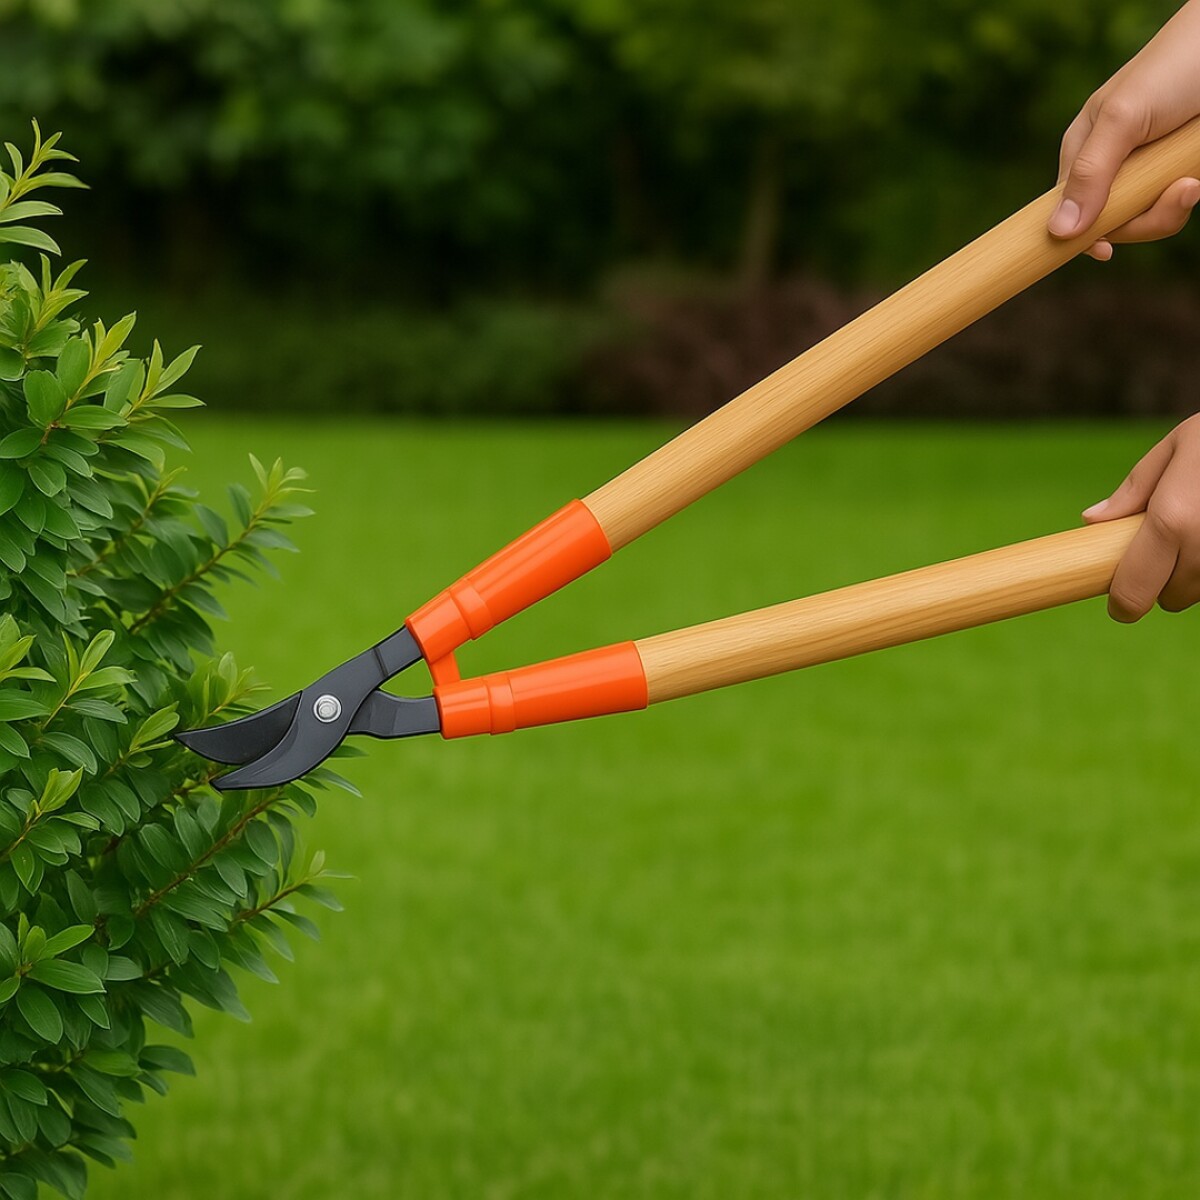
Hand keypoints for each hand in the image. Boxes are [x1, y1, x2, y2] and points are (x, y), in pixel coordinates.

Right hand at [1049, 0, 1199, 259]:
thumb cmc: (1171, 69)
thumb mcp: (1123, 120)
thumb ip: (1091, 174)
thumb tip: (1058, 232)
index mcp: (1082, 152)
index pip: (1067, 212)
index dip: (1081, 235)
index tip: (1104, 251)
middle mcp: (1109, 167)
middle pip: (1110, 223)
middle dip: (1144, 218)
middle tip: (1181, 190)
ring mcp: (1143, 173)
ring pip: (1145, 219)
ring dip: (1171, 209)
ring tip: (1193, 181)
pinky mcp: (1172, 173)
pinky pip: (1172, 206)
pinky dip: (1186, 198)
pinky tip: (1195, 176)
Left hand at [1084, 415, 1199, 620]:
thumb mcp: (1177, 447)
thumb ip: (1135, 490)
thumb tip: (1093, 521)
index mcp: (1173, 520)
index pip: (1135, 592)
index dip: (1123, 603)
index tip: (1120, 603)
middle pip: (1173, 598)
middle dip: (1163, 581)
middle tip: (1168, 545)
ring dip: (1197, 575)